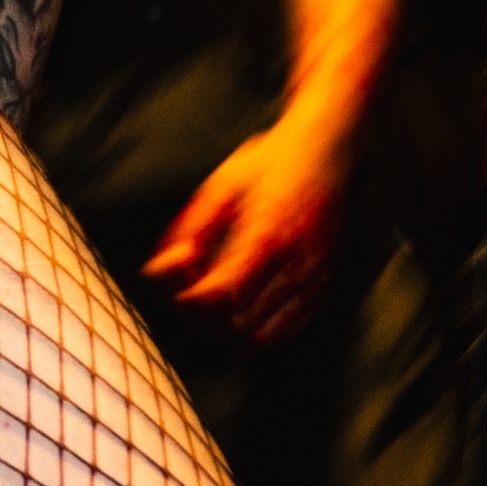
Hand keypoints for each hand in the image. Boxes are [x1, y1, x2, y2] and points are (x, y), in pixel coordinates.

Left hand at [143, 113, 347, 344]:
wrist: (323, 151)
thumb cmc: (268, 164)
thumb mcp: (219, 187)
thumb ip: (190, 230)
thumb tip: (162, 269)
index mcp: (267, 235)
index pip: (226, 294)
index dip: (194, 301)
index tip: (180, 290)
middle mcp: (297, 263)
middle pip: (243, 322)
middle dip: (208, 319)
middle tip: (193, 298)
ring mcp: (315, 277)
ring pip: (267, 335)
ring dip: (232, 335)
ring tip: (212, 314)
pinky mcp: (325, 284)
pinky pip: (292, 328)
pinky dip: (262, 335)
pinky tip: (242, 320)